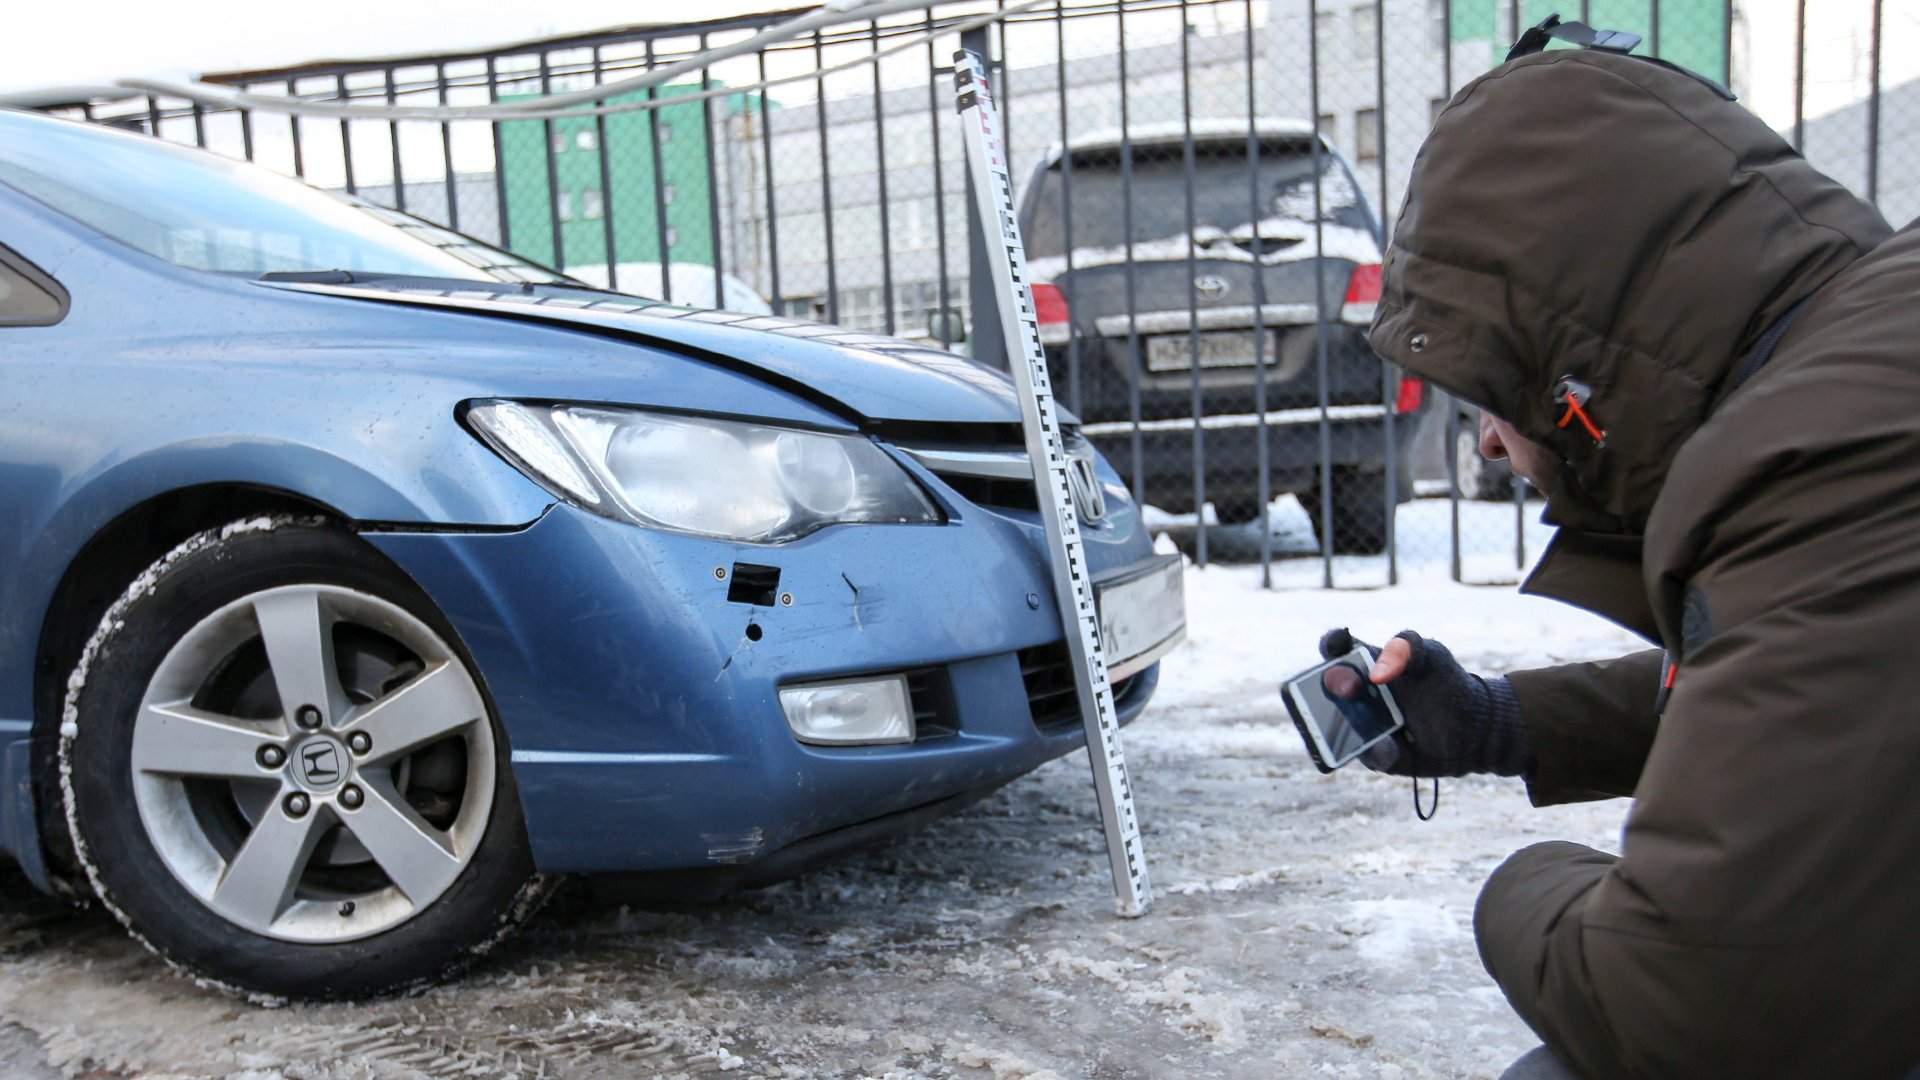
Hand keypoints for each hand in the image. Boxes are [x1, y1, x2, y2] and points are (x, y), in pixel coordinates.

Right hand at [1317, 628, 1530, 777]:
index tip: (1337, 645)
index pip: (1336, 649)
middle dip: (1333, 686)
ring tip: (1369, 728)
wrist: (1473, 729)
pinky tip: (1389, 748)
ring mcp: (1361, 726)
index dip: (1331, 644)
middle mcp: (1356, 694)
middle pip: (1328, 688)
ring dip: (1347, 726)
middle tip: (1349, 689)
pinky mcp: (1373, 754)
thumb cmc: (1448, 684)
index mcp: (1365, 663)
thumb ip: (1408, 648)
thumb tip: (1375, 673)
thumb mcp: (1434, 657)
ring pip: (1339, 727)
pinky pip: (1366, 755)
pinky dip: (1375, 752)